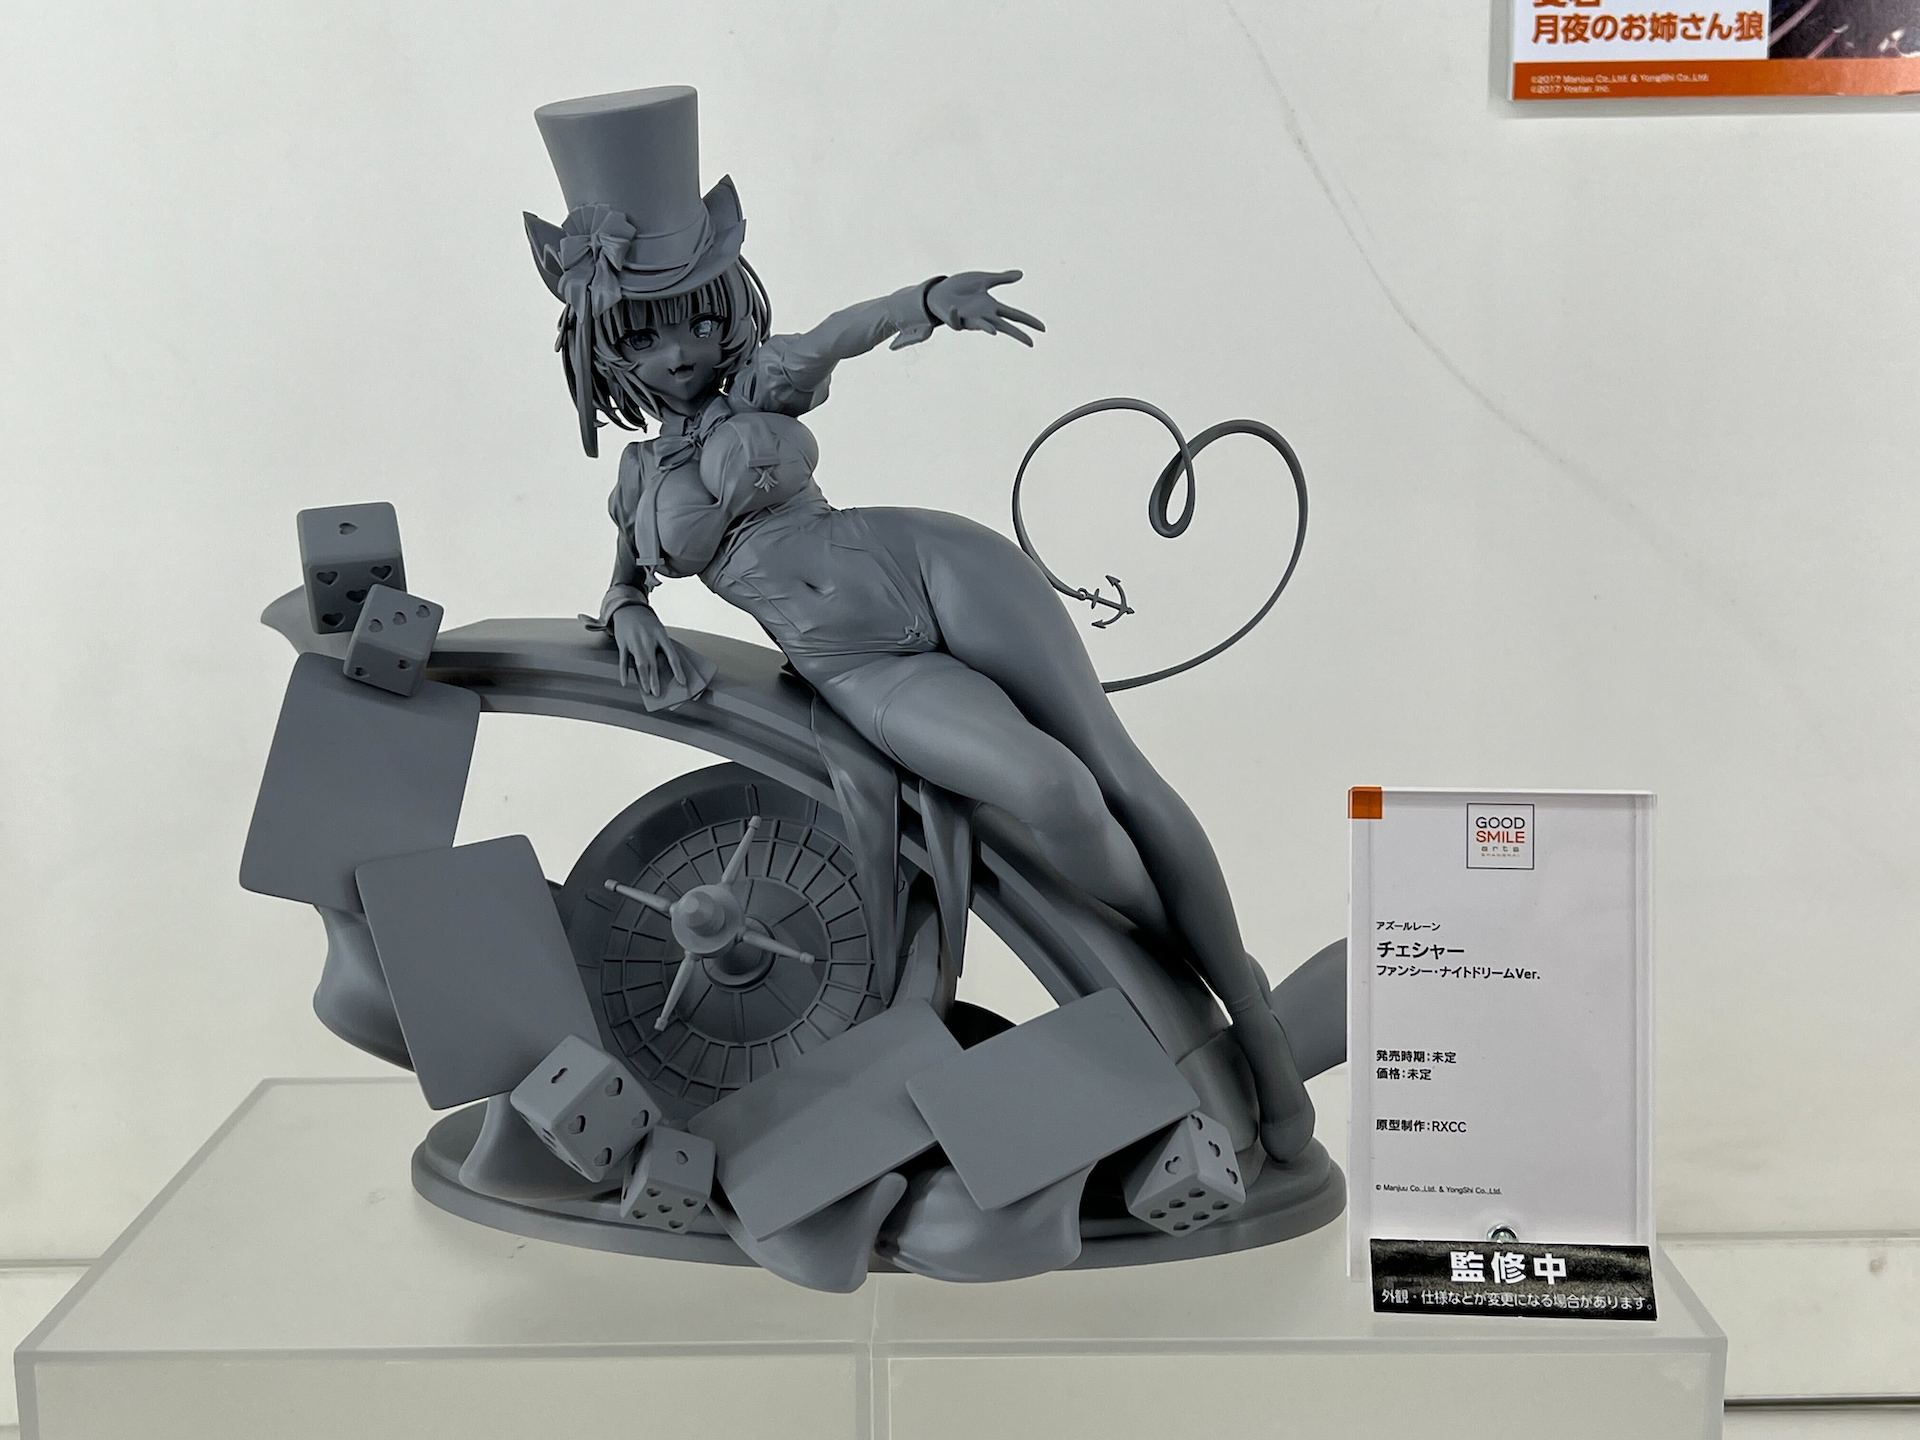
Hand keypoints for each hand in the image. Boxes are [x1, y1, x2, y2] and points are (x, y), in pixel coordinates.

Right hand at [608, 603, 690, 694]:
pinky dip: (624, 672)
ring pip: (639, 664)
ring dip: (643, 679)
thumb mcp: (658, 630)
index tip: (682, 682)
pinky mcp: (622, 643)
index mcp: (661, 635)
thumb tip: (666, 669)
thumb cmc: (647, 623)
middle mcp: (648, 638)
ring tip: (647, 691)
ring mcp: (634, 641)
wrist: (628, 608)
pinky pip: (623, 661)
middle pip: (653, 663)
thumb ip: (661, 647)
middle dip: (655, 680)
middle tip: (658, 694)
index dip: (677, 670)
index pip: (672, 655)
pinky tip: (625, 682)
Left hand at [926, 270, 1045, 345]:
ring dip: (987, 328)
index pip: (1015, 315)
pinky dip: (954, 315)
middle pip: (1005, 327)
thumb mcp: (983, 280)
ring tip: (995, 332)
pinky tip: (954, 308)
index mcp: (992, 307)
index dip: (1028, 321)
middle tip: (1030, 342)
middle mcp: (984, 316)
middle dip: (1017, 334)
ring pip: (981, 327)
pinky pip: (956, 320)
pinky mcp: (955, 319)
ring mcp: (970, 319)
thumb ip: (1001, 279)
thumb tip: (1021, 274)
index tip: (1043, 328)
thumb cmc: (961, 286)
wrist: (940, 290)